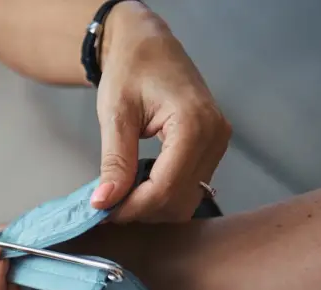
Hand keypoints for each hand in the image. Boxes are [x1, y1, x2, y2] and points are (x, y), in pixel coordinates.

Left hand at [90, 2, 230, 221]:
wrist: (148, 47)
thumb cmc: (132, 69)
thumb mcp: (116, 114)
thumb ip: (114, 162)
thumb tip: (105, 202)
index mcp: (193, 123)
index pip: (165, 188)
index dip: (132, 208)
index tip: (104, 212)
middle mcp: (214, 136)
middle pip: (178, 200)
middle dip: (141, 210)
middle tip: (108, 205)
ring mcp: (217, 145)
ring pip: (185, 201)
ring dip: (152, 208)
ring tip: (121, 195)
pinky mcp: (211, 151)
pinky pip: (188, 189)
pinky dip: (161, 197)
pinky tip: (139, 187)